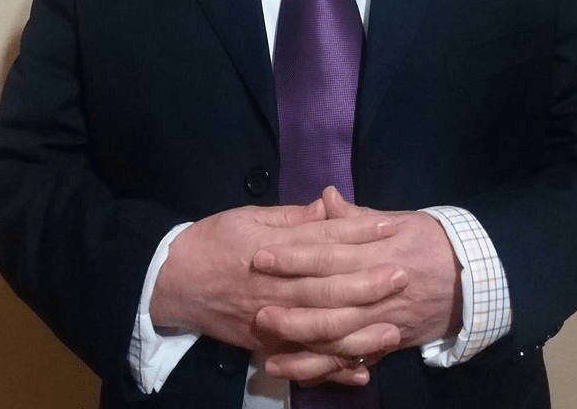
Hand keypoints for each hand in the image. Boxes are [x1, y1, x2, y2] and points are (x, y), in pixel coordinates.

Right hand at [149, 198, 402, 353]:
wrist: (174, 281)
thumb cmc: (215, 240)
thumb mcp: (249, 217)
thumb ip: (291, 217)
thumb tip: (328, 208)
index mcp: (273, 251)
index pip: (323, 242)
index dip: (357, 234)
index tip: (388, 227)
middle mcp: (275, 289)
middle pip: (328, 288)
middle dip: (368, 283)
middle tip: (403, 275)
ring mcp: (272, 322)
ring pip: (320, 331)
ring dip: (359, 332)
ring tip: (393, 328)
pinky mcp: (267, 344)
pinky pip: (304, 360)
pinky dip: (333, 368)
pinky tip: (361, 369)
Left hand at [255, 187, 461, 383]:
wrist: (472, 280)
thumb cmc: (430, 242)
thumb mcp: (399, 220)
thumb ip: (356, 216)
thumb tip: (326, 196)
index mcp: (377, 253)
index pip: (328, 254)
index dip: (294, 256)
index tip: (262, 255)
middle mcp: (378, 291)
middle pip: (329, 301)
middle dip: (291, 304)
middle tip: (256, 304)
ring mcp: (382, 322)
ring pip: (338, 337)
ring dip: (302, 344)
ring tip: (268, 345)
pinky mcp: (387, 344)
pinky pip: (352, 360)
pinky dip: (325, 369)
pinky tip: (297, 371)